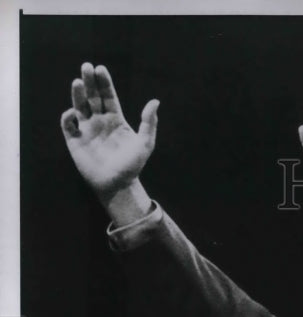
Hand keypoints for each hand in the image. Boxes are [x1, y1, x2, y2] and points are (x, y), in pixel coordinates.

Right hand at [60, 63, 158, 202]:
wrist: (118, 184)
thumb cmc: (133, 165)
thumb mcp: (145, 144)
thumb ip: (148, 123)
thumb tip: (155, 101)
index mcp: (115, 119)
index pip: (108, 96)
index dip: (104, 83)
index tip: (100, 69)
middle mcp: (99, 121)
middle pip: (92, 97)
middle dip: (89, 81)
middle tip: (86, 66)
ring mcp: (86, 129)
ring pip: (79, 106)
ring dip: (78, 94)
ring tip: (78, 82)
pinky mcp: (75, 140)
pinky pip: (68, 124)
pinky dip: (68, 116)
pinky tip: (73, 112)